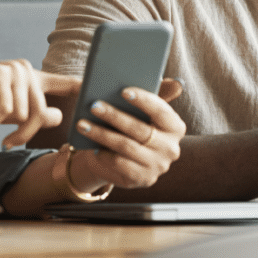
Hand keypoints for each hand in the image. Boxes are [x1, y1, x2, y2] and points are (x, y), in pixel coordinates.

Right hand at [0, 60, 80, 147]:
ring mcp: (15, 70)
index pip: (66, 82)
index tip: (103, 90)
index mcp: (34, 78)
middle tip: (7, 142)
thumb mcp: (9, 111)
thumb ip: (33, 114)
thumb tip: (58, 116)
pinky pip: (4, 110)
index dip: (85, 88)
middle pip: (40, 114)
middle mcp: (28, 71)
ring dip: (3, 125)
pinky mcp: (0, 74)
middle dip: (23, 134)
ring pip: (22, 114)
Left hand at [64, 84, 186, 190]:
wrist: (126, 159)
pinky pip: (120, 164)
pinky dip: (104, 154)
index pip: (161, 111)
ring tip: (82, 123)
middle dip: (114, 116)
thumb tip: (147, 77)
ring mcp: (157, 166)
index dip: (144, 100)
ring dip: (101, 134)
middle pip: (140, 130)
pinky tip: (91, 145)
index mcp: (175, 127)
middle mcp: (171, 149)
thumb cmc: (134, 127)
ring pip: (126, 147)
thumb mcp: (141, 113)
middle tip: (94, 105)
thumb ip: (145, 97)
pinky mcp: (142, 179)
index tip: (123, 91)